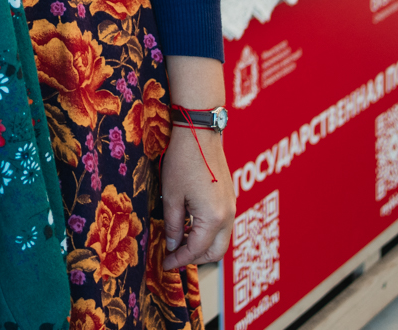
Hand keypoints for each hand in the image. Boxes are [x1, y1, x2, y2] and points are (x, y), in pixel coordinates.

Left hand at [159, 54, 234, 270]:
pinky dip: (209, 232)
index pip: (196, 250)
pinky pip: (223, 225)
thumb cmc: (183, 162)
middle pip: (216, 252)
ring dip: (203, 245)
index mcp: (213, 218)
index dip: (179, 260)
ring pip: (221, 239)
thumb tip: (173, 245)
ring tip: (180, 241)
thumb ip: (174, 225)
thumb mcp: (172, 196)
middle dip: (195, 259)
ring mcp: (232, 206)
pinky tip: (190, 225)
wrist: (200, 133)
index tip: (165, 265)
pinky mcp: (230, 197)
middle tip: (174, 256)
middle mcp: (228, 215)